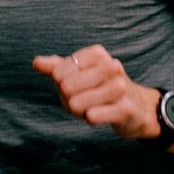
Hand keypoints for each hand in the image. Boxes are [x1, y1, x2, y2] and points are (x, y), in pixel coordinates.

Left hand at [32, 44, 160, 139]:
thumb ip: (56, 67)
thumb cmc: (101, 88)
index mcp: (97, 54)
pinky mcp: (124, 109)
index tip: (76, 88)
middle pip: (65, 88)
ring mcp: (119, 87)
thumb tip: (36, 62)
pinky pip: (92, 116)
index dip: (60, 85)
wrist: (137, 107)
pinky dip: (90, 119)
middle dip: (68, 100)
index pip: (58, 72)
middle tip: (83, 101)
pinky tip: (98, 116)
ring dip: (79, 111)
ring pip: (75, 104)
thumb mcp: (80, 73)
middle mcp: (111, 66)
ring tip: (92, 108)